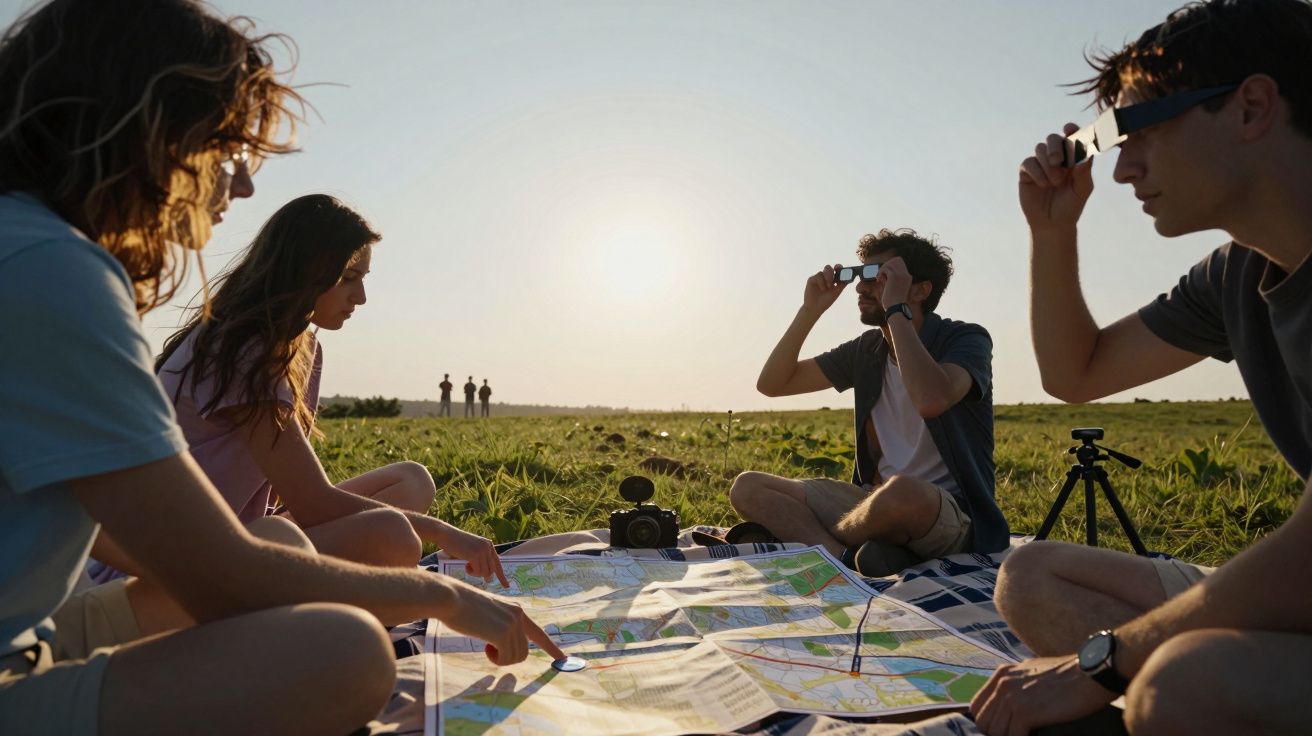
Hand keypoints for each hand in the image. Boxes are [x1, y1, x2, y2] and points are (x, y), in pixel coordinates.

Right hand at [438, 525, 508, 587]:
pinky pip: (477, 571)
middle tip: (471, 570)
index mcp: (489, 545)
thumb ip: (481, 559)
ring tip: (467, 565)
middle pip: (491, 570)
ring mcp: (482, 551)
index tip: (507, 586)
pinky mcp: (474, 555)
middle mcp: (488, 547)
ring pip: (484, 572)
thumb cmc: (456, 543)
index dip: (502, 576)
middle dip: (482, 574)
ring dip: (475, 573)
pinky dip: (471, 572)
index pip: (498, 563)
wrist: (446, 534)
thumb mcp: (473, 549)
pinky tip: (465, 565)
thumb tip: (488, 578)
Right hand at [441, 579, 566, 664]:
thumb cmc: (462, 607)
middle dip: (507, 657)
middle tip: (490, 650)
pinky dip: (495, 659)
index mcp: (517, 610)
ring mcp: (512, 624)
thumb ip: (501, 626)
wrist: (451, 598)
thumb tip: (505, 644)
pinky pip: (505, 658)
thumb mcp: (489, 614)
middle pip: (523, 651)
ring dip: (500, 658)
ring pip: (515, 657)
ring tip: (485, 644)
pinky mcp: (503, 633)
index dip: (551, 647)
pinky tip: (484, 646)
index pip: (539, 633)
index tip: (563, 658)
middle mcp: (519, 616)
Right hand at [801, 264, 848, 315]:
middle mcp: (825, 277)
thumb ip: (842, 284)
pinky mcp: (812, 279)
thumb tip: (850, 276)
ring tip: (828, 287)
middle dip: (831, 272)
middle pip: (829, 268)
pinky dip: (821, 282)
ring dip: (828, 277)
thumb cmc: (826, 301)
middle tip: (833, 278)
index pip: (836, 270)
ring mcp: (818, 278)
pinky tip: (822, 289)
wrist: (815, 308)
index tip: (840, 268)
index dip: (839, 267)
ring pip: (823, 271)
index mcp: (833, 279)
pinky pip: (818, 276)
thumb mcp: (837, 292)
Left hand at [876, 257, 911, 308]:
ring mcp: (900, 275)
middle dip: (887, 265)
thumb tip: (884, 275)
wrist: (897, 308)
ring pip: (890, 263)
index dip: (892, 265)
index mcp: (908, 278)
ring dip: (882, 268)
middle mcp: (905, 275)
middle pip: (896, 260)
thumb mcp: (897, 290)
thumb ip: (893, 281)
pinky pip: (885, 268)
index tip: (885, 273)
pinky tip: (878, 279)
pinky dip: (880, 272)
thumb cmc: (895, 302)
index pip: (901, 263)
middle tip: (881, 274)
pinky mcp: (893, 277)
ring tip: (879, 276)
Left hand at [970, 655, 1116, 735]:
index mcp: (1002, 674)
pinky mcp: (1025, 712)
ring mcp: (1012, 697)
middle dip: (997, 734)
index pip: (977, 706)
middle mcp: (1003, 683)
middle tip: (1016, 735)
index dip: (987, 722)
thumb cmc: (1069, 676)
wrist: (1091, 673)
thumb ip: (1015, 686)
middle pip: (983, 722)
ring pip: (995, 732)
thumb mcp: (1033, 673)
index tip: (1002, 730)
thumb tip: (1007, 707)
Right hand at [1018, 123, 1094, 232]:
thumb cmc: (1071, 205)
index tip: (1069, 129)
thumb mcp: (1082, 189)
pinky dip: (1037, 172)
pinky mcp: (1027, 172)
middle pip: (1053, 138)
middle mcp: (1056, 157)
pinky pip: (1029, 162)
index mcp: (1073, 157)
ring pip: (1040, 149)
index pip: (1072, 137)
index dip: (1071, 130)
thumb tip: (1083, 155)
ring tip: (1054, 182)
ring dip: (1047, 164)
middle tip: (1057, 160)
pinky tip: (1043, 185)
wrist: (1052, 223)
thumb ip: (1084, 171)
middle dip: (1055, 147)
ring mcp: (1040, 164)